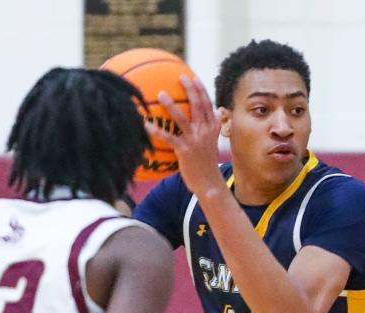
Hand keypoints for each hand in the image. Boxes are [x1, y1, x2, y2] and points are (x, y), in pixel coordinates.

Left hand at [148, 75, 225, 199]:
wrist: (210, 184)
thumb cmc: (208, 163)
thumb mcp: (214, 143)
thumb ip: (215, 126)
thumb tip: (219, 112)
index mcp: (212, 128)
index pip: (208, 104)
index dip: (201, 89)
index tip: (193, 77)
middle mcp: (205, 131)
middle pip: (198, 106)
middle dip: (190, 89)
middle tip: (180, 77)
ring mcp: (195, 140)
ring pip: (182, 118)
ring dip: (171, 105)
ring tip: (161, 93)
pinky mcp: (185, 151)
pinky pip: (169, 138)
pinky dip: (157, 130)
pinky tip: (146, 124)